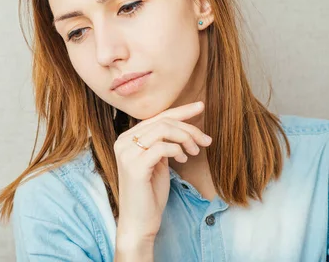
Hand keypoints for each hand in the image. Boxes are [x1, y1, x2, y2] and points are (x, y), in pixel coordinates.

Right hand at [113, 101, 211, 241]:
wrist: (140, 222)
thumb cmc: (150, 193)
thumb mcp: (159, 161)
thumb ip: (163, 142)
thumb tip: (184, 124)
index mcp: (127, 138)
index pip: (156, 117)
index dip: (180, 111)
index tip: (200, 106)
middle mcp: (123, 142)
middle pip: (162, 121)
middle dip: (188, 128)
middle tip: (205, 140)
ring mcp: (127, 153)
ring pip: (163, 130)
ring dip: (185, 138)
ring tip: (195, 151)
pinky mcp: (134, 166)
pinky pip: (162, 147)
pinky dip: (177, 150)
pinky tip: (183, 159)